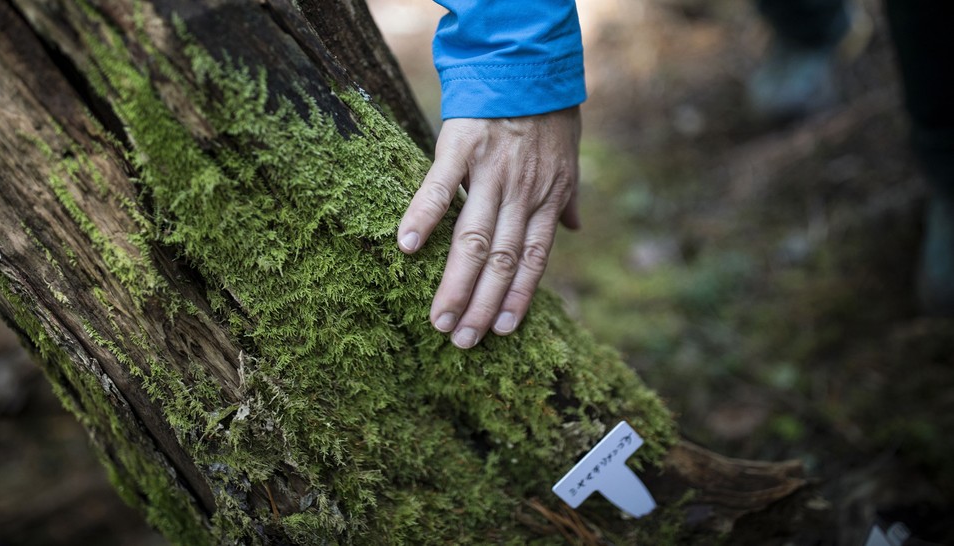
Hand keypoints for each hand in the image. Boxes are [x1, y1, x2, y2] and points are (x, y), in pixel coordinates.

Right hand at [397, 106, 580, 348]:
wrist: (528, 66)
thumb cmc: (549, 118)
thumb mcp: (569, 161)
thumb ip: (567, 200)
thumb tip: (575, 229)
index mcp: (547, 201)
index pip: (532, 262)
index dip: (517, 299)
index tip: (499, 332)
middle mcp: (522, 194)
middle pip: (501, 261)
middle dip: (481, 305)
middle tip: (461, 341)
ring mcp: (491, 172)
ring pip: (473, 238)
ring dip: (455, 282)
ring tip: (437, 319)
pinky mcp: (461, 146)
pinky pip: (440, 187)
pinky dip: (422, 217)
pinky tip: (404, 248)